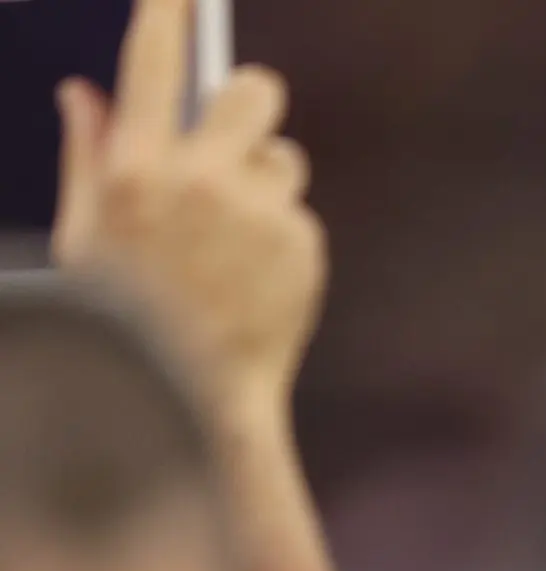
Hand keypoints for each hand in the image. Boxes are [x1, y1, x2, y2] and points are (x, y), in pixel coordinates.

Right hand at [53, 0, 322, 416]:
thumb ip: (87, 156)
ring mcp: (258, 212)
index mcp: (135, 170)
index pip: (153, 64)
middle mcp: (201, 181)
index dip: (167, 11)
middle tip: (234, 137)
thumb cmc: (125, 319)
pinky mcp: (303, 244)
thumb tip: (82, 93)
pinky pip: (298, 214)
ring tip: (234, 242)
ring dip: (265, 184)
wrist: (193, 397)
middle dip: (247, 104)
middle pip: (254, 91)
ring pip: (282, 159)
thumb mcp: (85, 237)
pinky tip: (255, 278)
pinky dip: (281, 238)